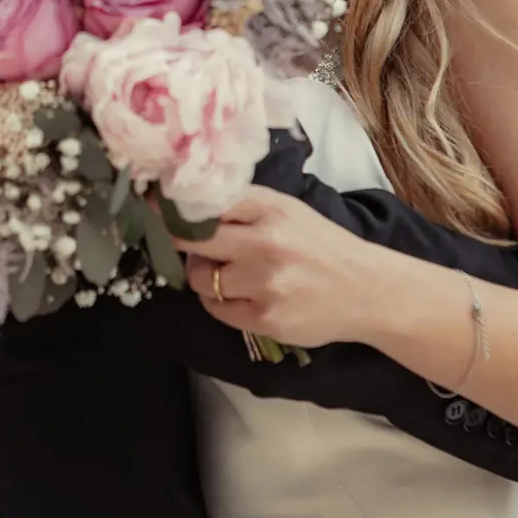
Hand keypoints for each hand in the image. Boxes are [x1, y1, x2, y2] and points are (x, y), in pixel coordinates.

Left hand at [172, 186, 387, 349]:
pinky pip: (216, 309)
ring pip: (200, 279)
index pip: (203, 200)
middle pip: (189, 239)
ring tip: (231, 275)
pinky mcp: (265, 318)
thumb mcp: (287, 211)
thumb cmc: (322, 246)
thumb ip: (242, 207)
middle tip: (178, 243)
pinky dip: (220, 303)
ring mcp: (265, 283)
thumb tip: (181, 204)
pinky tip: (243, 296)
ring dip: (204, 277)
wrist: (367, 290)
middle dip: (177, 241)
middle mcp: (265, 242)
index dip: (170, 206)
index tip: (151, 207)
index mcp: (269, 207)